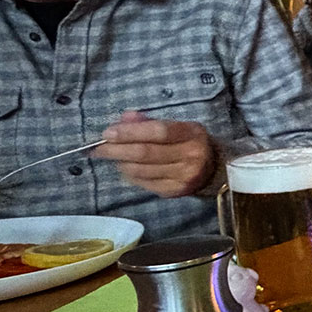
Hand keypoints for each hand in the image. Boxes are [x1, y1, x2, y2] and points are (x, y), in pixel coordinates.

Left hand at [96, 112, 215, 196]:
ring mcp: (184, 176)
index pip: (158, 132)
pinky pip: (145, 183)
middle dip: (117, 150)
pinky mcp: (176, 191)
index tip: (108, 133)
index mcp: (191, 134)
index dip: (130, 132)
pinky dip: (130, 175)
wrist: (213, 168)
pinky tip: (126, 168)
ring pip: (142, 170)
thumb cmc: (189, 142)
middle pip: (146, 153)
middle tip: (98, 148)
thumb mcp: (176, 126)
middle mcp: (191, 157)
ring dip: (121, 163)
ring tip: (111, 157)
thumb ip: (149, 122)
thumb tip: (122, 120)